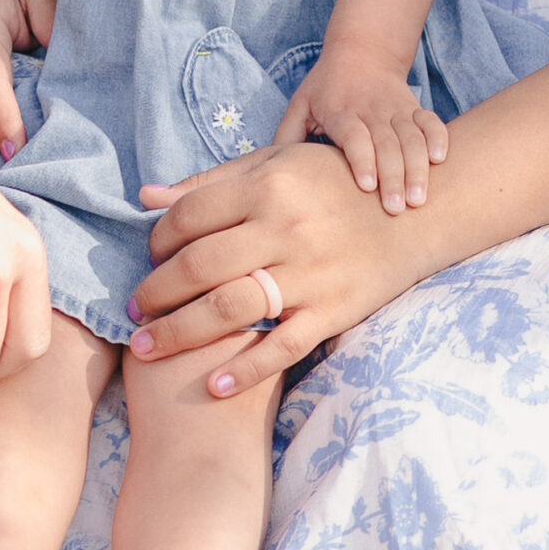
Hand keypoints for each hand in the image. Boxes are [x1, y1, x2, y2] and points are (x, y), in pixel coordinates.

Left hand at [130, 139, 428, 399]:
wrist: (415, 211)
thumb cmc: (334, 183)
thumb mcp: (277, 164)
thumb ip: (211, 181)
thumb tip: (144, 197)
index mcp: (267, 186)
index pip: (189, 216)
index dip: (157, 240)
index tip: (148, 258)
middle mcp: (285, 229)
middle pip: (199, 266)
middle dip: (155, 293)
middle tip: (133, 312)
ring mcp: (310, 274)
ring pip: (229, 309)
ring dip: (180, 333)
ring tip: (147, 348)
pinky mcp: (333, 311)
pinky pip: (283, 347)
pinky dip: (247, 369)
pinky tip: (214, 385)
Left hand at [272, 43, 445, 212]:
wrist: (361, 50)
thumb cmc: (325, 87)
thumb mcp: (300, 106)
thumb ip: (287, 138)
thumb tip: (273, 175)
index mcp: (340, 111)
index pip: (354, 135)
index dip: (362, 159)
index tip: (367, 186)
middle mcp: (370, 109)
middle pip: (386, 143)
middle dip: (394, 176)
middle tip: (397, 209)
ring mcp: (396, 108)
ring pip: (411, 137)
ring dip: (418, 167)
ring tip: (419, 199)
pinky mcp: (414, 107)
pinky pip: (431, 121)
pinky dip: (438, 138)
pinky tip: (441, 160)